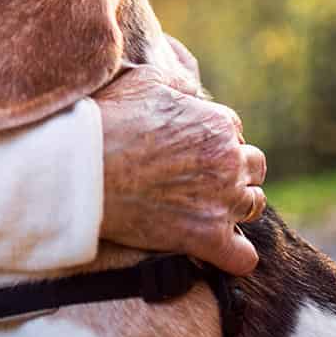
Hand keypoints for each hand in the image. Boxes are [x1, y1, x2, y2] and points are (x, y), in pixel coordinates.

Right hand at [94, 64, 266, 275]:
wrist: (82, 168)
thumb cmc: (108, 120)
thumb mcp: (144, 80)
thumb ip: (177, 81)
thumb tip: (190, 87)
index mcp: (217, 123)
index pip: (233, 131)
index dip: (210, 138)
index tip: (186, 148)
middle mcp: (229, 162)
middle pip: (253, 167)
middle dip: (232, 169)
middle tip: (198, 176)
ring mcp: (222, 202)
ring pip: (253, 206)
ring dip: (235, 206)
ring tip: (204, 207)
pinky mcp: (208, 238)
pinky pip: (243, 256)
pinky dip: (233, 253)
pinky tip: (214, 247)